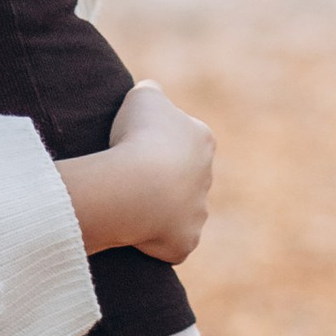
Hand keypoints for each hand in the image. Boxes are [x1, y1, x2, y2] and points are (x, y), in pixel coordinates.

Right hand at [103, 81, 213, 264]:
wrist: (137, 185)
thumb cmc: (139, 136)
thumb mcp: (143, 96)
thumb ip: (152, 93)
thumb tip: (152, 95)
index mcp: (202, 141)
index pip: (186, 138)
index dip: (158, 141)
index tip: (136, 144)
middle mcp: (207, 178)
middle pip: (185, 177)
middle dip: (162, 178)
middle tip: (130, 177)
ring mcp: (199, 212)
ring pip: (180, 211)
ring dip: (159, 210)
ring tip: (129, 204)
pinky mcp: (186, 241)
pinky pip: (171, 242)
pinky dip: (155, 239)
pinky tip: (134, 230)